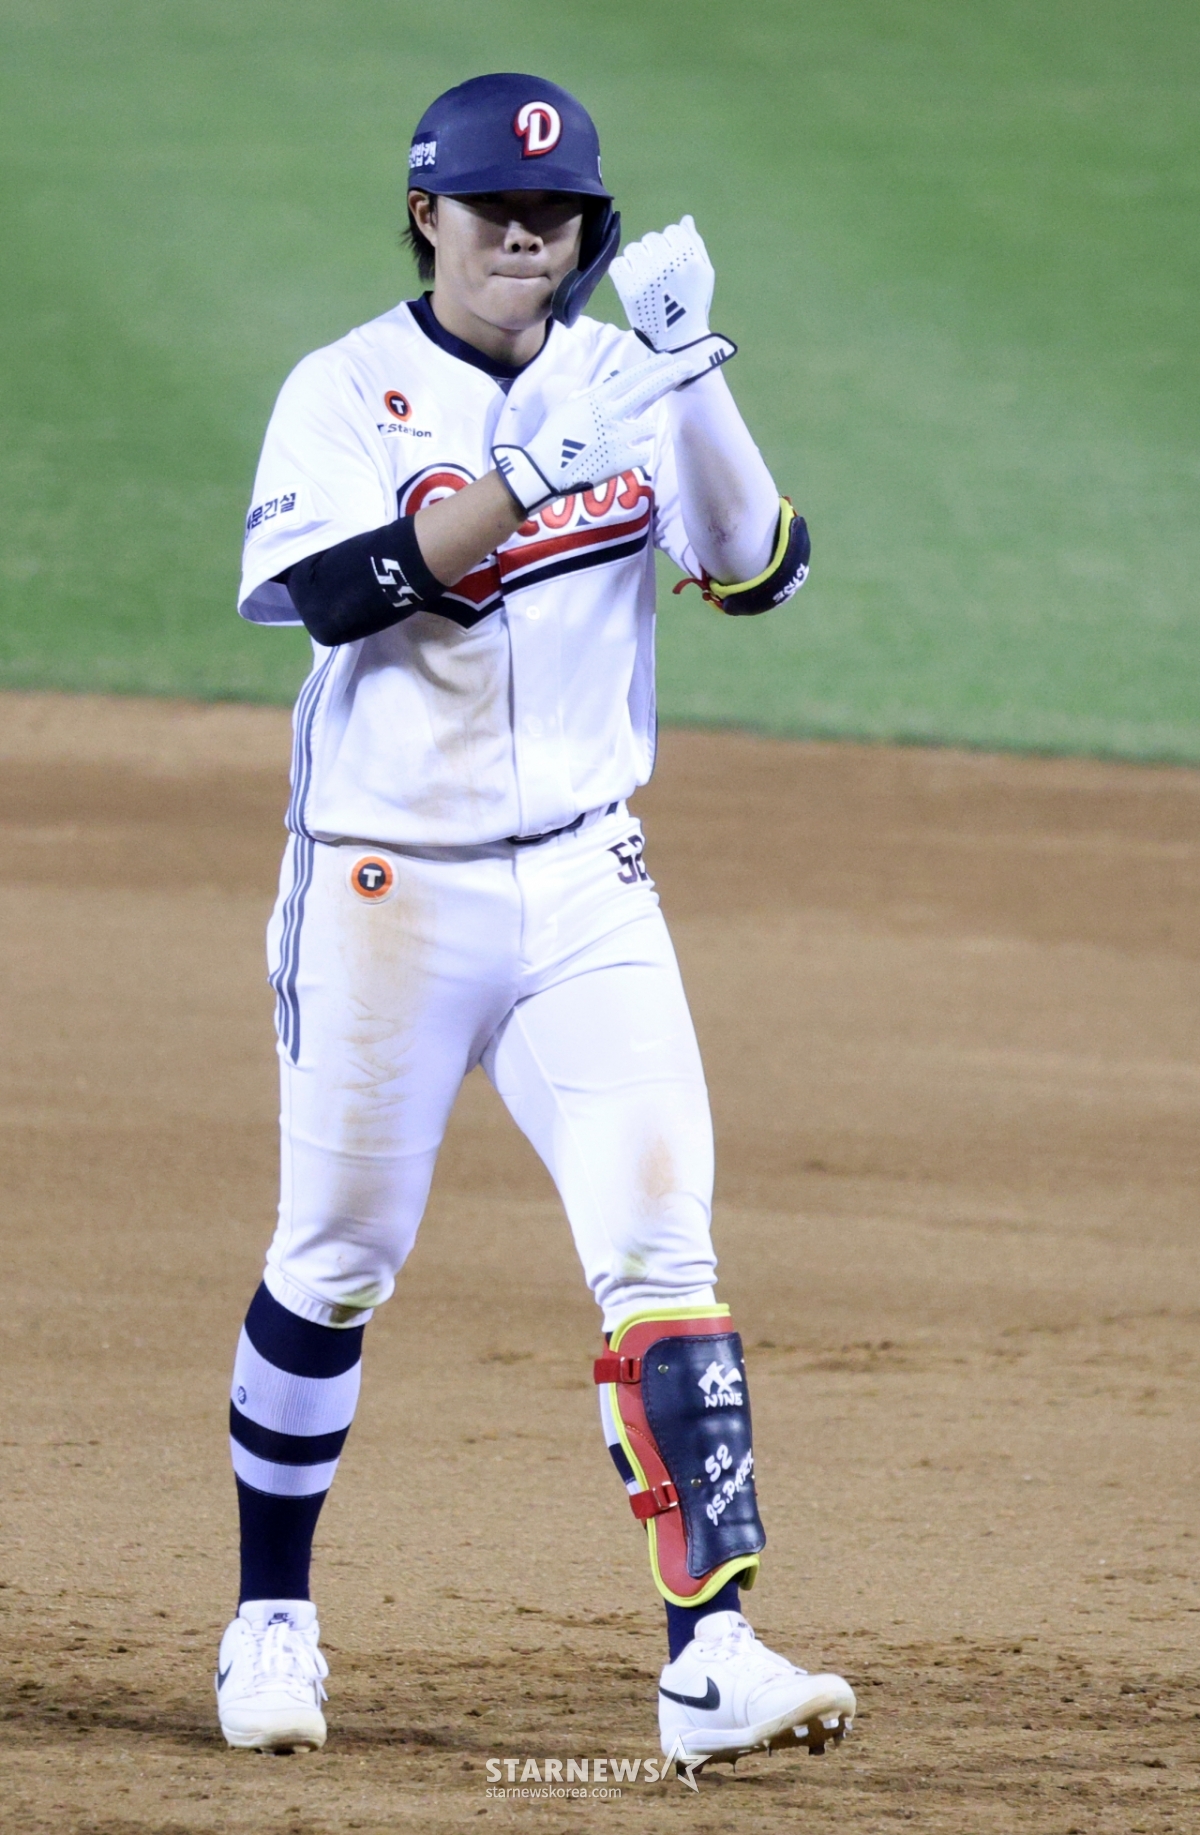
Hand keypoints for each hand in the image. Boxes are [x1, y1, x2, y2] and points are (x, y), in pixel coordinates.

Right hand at [492, 338, 733, 513]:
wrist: (545, 470)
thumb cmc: (552, 438)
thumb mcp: (566, 406)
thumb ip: (588, 396)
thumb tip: (600, 390)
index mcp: (596, 398)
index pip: (631, 378)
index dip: (652, 367)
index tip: (669, 358)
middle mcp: (611, 413)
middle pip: (647, 391)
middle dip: (670, 376)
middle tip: (688, 366)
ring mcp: (619, 436)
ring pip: (647, 427)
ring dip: (640, 431)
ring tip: (615, 441)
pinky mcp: (623, 459)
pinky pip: (641, 452)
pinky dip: (633, 455)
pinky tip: (615, 460)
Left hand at [608, 215, 715, 352]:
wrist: (679, 338)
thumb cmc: (695, 303)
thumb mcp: (705, 272)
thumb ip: (695, 243)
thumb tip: (685, 219)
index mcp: (688, 257)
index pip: (672, 231)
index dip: (672, 245)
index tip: (674, 263)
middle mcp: (667, 263)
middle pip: (651, 238)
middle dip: (655, 252)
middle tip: (659, 274)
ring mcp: (646, 276)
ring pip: (633, 249)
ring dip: (638, 260)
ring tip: (647, 279)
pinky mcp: (628, 289)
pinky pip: (618, 264)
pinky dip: (624, 271)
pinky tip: (634, 283)